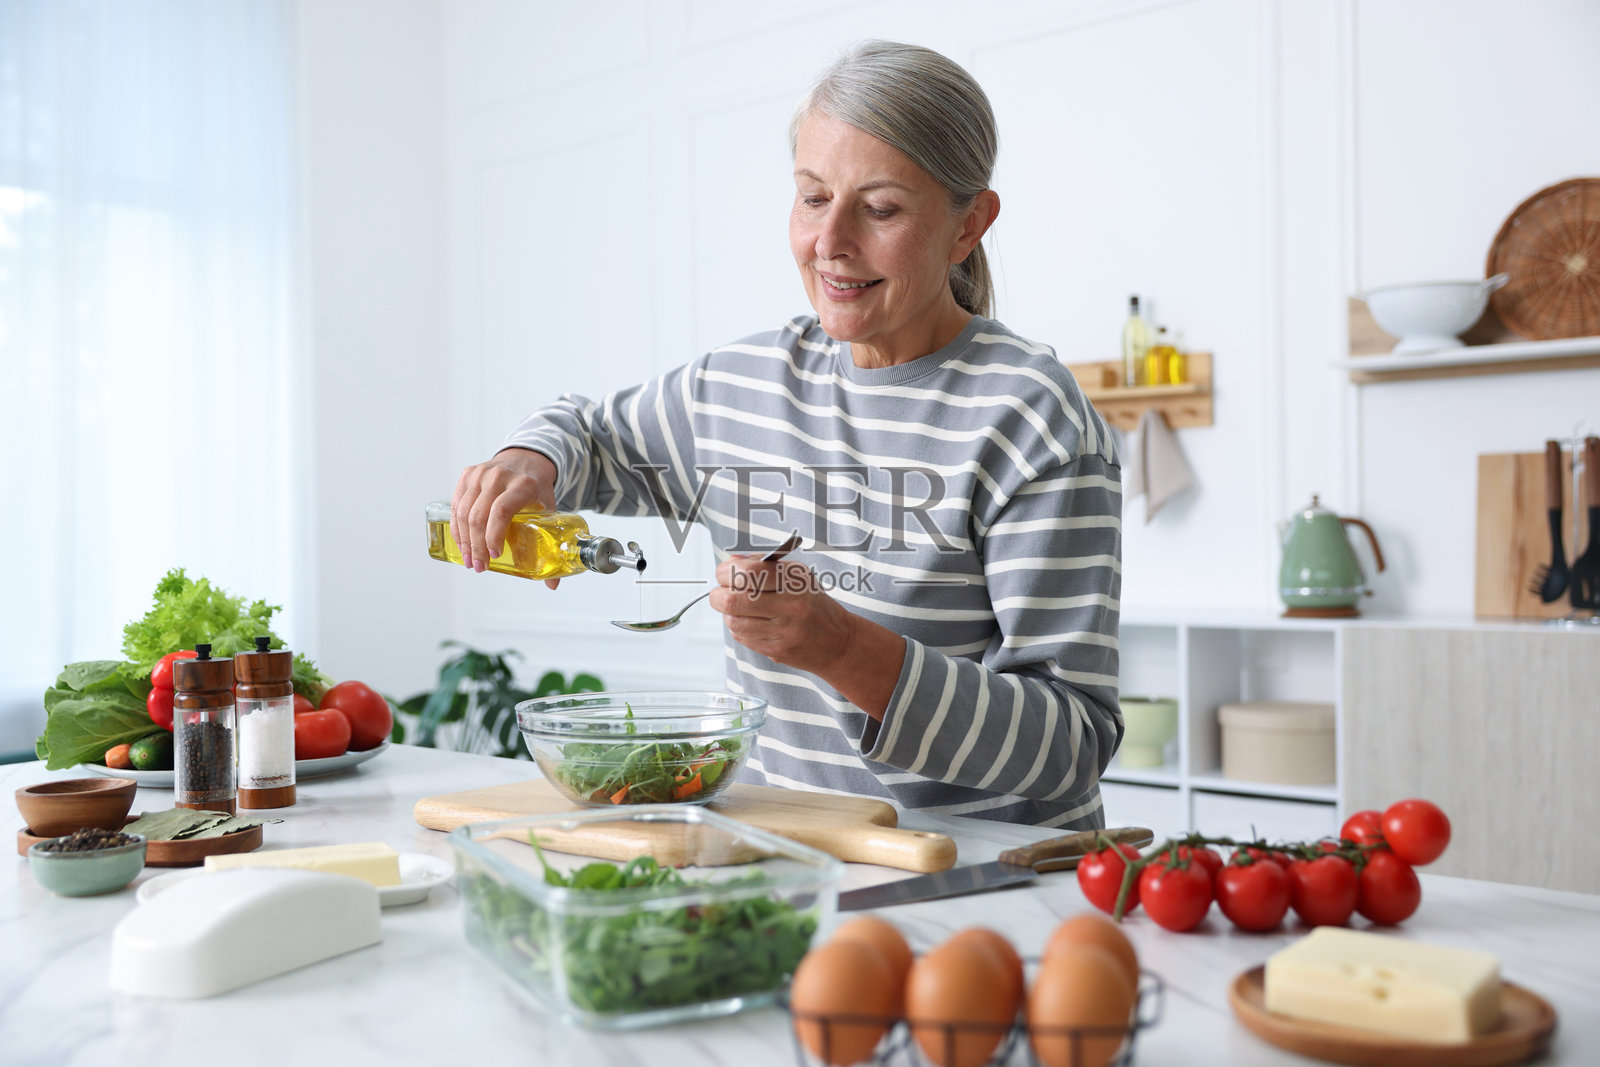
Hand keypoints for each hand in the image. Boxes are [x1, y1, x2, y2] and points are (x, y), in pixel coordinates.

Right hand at [451, 449, 559, 585]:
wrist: (526, 459)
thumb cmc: (537, 488)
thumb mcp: (549, 509)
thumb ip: (551, 543)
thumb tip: (552, 584)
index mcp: (523, 484)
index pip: (502, 511)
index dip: (494, 535)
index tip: (495, 555)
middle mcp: (500, 476)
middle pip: (480, 516)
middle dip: (476, 546)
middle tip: (480, 567)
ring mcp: (481, 474)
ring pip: (464, 512)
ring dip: (464, 540)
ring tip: (470, 560)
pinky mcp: (467, 474)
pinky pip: (457, 504)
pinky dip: (457, 526)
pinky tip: (461, 542)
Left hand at [710, 557, 854, 674]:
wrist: (838, 642)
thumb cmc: (814, 605)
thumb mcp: (797, 576)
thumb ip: (763, 565)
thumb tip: (731, 561)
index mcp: (795, 581)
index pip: (747, 573)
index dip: (726, 572)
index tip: (723, 573)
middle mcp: (790, 606)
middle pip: (733, 600)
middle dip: (718, 595)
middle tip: (720, 593)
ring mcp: (783, 631)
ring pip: (734, 622)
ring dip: (728, 614)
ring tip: (737, 608)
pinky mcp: (777, 650)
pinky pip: (743, 638)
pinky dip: (739, 628)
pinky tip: (750, 622)